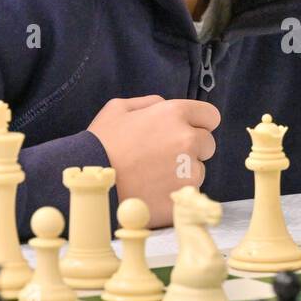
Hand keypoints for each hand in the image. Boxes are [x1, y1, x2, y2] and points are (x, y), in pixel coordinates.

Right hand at [86, 95, 219, 227]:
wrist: (89, 184)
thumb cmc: (100, 143)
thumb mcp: (117, 109)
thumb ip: (148, 103)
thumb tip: (165, 105)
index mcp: (174, 114)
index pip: (210, 116)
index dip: (198, 123)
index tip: (187, 131)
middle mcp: (187, 140)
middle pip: (208, 144)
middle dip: (192, 148)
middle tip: (164, 157)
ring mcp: (188, 171)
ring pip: (199, 170)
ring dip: (184, 172)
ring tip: (153, 177)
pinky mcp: (183, 197)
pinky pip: (188, 193)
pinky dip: (175, 193)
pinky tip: (153, 192)